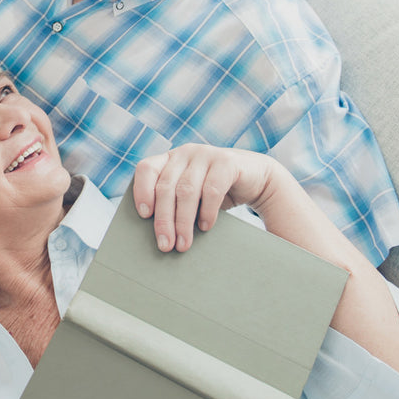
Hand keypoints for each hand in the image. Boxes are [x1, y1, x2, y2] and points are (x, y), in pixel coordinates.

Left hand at [132, 144, 275, 251]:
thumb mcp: (191, 195)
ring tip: (183, 244)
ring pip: (186, 190)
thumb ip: (173, 203)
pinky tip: (205, 227)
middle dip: (164, 219)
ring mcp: (206, 154)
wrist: (256, 179)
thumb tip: (157, 236)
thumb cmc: (215, 192)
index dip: (142, 190)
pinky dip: (207, 212)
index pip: (146, 169)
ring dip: (183, 221)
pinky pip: (211, 189)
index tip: (143, 215)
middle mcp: (185, 153)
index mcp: (170, 159)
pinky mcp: (227, 162)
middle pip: (166, 187)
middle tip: (165, 245)